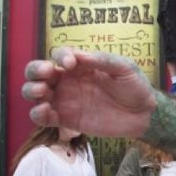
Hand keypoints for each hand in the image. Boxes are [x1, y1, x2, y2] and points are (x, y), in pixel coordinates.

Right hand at [22, 47, 156, 136]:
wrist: (143, 114)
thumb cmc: (135, 87)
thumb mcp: (124, 68)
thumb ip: (103, 61)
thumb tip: (80, 56)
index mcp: (82, 65)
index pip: (61, 55)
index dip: (60, 56)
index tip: (70, 64)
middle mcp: (69, 80)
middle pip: (39, 72)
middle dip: (35, 70)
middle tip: (46, 74)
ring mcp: (65, 100)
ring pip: (35, 93)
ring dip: (31, 90)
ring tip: (42, 93)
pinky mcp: (66, 119)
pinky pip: (44, 117)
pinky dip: (37, 114)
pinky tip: (45, 111)